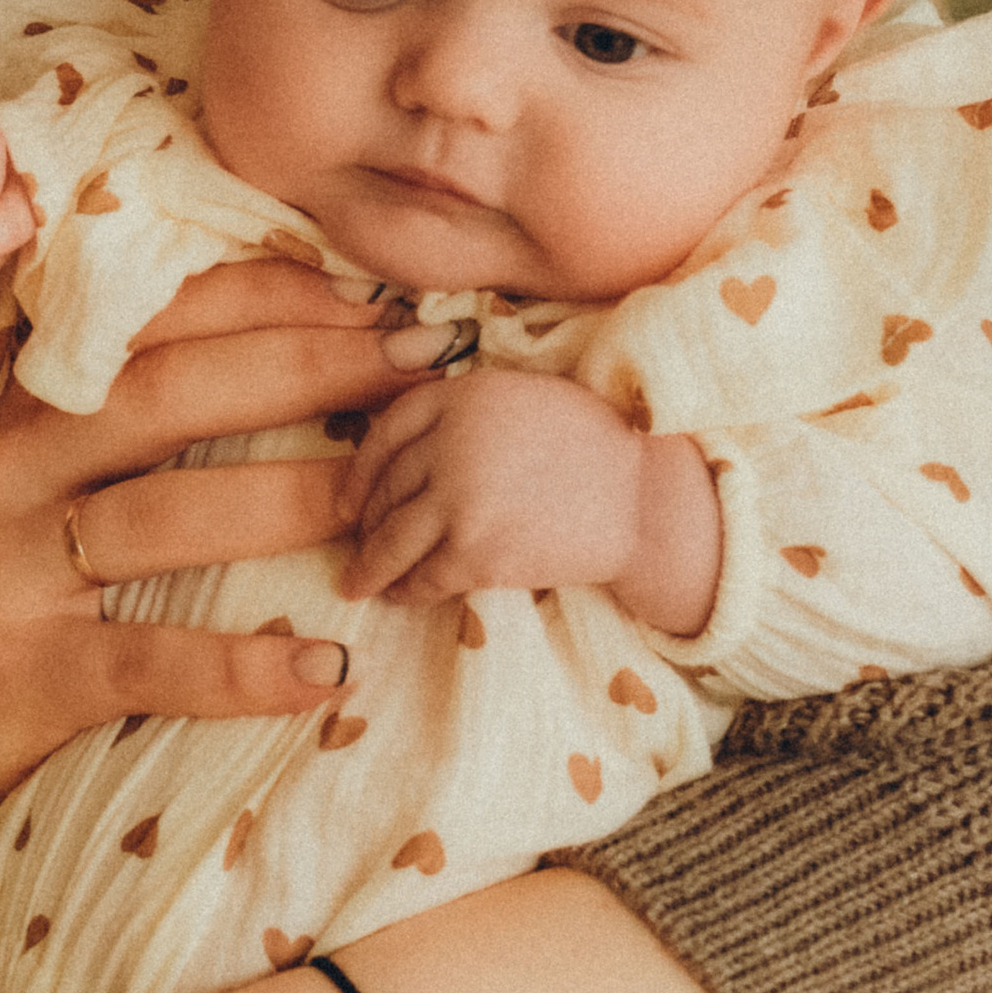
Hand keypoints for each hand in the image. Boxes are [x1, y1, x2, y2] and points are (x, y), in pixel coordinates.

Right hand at [0, 261, 409, 992]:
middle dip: (307, 368)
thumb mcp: (22, 503)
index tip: (377, 297)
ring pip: (162, 516)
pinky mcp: (18, 677)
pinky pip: (144, 662)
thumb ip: (113, 443)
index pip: (153, 326)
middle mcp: (6, 476)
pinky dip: (239, 667)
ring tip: (393, 497)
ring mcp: (5, 575)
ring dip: (291, 499)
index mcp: (20, 419)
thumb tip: (282, 377)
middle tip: (422, 363)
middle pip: (168, 394)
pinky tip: (322, 669)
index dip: (269, 301)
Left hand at [338, 360, 720, 634]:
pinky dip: (405, 590)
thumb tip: (408, 451)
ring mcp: (459, 500)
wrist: (641, 501)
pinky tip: (398, 596)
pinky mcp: (475, 553)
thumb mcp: (524, 398)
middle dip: (367, 521)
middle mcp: (452, 443)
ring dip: (370, 566)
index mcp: (464, 396)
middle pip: (386, 487)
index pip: (388, 430)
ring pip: (392, 539)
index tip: (350, 496)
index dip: (361, 469)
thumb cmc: (592, 446)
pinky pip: (423, 576)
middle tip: (357, 541)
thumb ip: (467, 412)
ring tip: (357, 583)